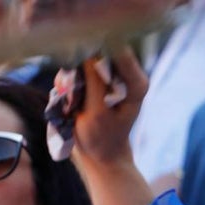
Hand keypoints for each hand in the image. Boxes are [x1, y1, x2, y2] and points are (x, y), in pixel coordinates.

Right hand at [71, 47, 148, 168]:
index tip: (78, 57)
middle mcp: (127, 75)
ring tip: (69, 97)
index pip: (119, 51)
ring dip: (73, 75)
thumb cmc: (101, 139)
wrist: (99, 155)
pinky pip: (79, 70)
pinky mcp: (97, 81)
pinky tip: (68, 97)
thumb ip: (95, 82)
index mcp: (136, 83)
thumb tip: (89, 52)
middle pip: (102, 52)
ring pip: (87, 60)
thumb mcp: (96, 113)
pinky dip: (70, 80)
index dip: (97, 50)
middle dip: (82, 64)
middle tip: (70, 85)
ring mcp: (111, 77)